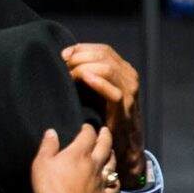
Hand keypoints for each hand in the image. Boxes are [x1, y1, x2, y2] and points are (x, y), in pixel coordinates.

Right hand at [31, 125, 118, 192]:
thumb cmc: (49, 187)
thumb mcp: (41, 163)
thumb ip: (47, 146)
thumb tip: (51, 132)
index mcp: (79, 153)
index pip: (87, 135)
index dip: (87, 128)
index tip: (85, 127)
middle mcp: (94, 163)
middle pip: (105, 145)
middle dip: (105, 136)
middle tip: (105, 131)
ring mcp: (101, 180)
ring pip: (112, 163)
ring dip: (112, 154)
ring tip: (110, 151)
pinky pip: (114, 186)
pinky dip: (115, 180)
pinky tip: (113, 178)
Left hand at [62, 43, 144, 188]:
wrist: (121, 143)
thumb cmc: (102, 117)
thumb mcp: (93, 91)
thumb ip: (85, 75)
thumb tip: (64, 62)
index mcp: (122, 69)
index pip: (102, 50)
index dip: (82, 49)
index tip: (63, 55)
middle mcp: (129, 76)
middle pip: (104, 55)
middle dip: (80, 58)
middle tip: (63, 66)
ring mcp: (130, 91)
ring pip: (108, 68)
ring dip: (84, 68)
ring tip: (69, 74)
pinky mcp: (126, 108)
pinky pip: (114, 92)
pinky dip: (98, 83)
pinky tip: (84, 78)